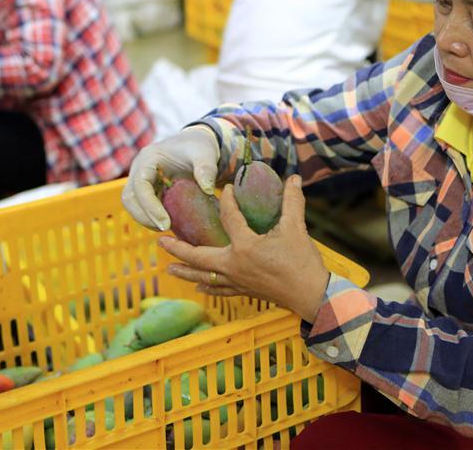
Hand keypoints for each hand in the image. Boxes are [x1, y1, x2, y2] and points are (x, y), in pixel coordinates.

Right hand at [121, 125, 220, 230]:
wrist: (195, 143)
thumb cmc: (198, 147)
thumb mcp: (205, 154)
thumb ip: (206, 169)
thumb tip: (207, 190)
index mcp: (149, 158)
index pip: (141, 185)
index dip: (150, 207)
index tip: (166, 224)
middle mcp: (139, 168)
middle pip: (129, 197)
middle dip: (144, 217)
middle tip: (165, 229)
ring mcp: (139, 179)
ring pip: (132, 204)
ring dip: (145, 219)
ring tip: (166, 229)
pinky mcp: (145, 189)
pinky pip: (141, 206)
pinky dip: (150, 216)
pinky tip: (168, 224)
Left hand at [161, 175, 330, 322]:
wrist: (311, 295)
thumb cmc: (302, 262)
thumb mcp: (296, 229)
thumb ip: (293, 202)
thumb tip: (295, 178)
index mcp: (245, 247)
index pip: (229, 218)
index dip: (226, 201)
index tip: (225, 190)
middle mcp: (234, 265)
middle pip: (198, 257)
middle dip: (178, 249)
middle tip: (160, 241)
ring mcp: (237, 281)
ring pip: (204, 277)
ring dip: (185, 272)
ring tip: (168, 268)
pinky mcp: (245, 291)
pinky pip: (220, 289)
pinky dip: (207, 287)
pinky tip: (198, 286)